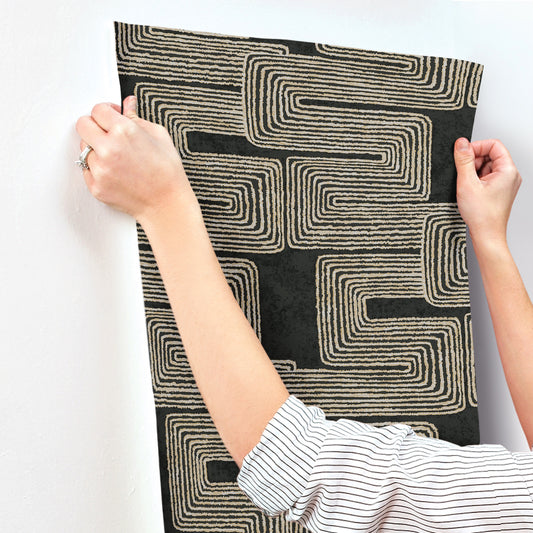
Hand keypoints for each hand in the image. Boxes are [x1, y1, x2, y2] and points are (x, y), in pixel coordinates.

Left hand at [75, 95, 190, 222]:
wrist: (167, 204)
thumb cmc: (167, 173)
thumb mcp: (159, 136)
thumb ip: (137, 118)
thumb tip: (128, 104)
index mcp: (124, 131)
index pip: (98, 110)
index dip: (106, 111)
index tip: (111, 117)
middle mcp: (108, 149)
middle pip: (83, 125)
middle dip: (95, 126)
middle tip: (108, 133)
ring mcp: (100, 169)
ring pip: (84, 148)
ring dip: (96, 149)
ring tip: (116, 157)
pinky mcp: (96, 186)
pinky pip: (87, 169)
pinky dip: (97, 168)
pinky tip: (115, 171)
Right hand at [454, 137, 521, 245]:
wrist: (486, 235)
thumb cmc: (482, 215)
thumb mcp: (467, 183)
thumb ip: (463, 160)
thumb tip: (461, 143)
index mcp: (508, 170)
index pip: (494, 145)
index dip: (477, 147)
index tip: (463, 154)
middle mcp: (510, 176)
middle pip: (490, 155)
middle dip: (474, 161)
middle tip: (463, 173)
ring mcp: (505, 184)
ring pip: (487, 167)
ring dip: (473, 172)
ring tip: (468, 186)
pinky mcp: (499, 191)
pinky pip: (486, 178)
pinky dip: (476, 181)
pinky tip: (470, 191)